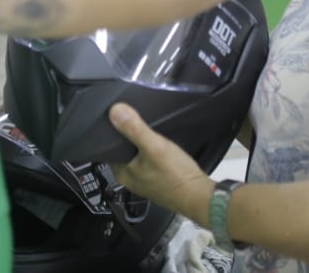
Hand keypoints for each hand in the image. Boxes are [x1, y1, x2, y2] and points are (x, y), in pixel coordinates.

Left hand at [107, 103, 215, 223]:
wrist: (200, 196)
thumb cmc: (176, 175)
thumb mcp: (154, 146)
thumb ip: (135, 129)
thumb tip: (115, 111)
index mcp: (122, 173)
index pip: (108, 148)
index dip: (112, 132)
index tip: (117, 117)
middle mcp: (130, 180)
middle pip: (124, 152)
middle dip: (129, 138)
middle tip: (135, 121)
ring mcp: (145, 182)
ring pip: (137, 157)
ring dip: (141, 146)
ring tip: (148, 132)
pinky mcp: (158, 182)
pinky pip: (150, 164)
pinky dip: (152, 155)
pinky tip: (160, 148)